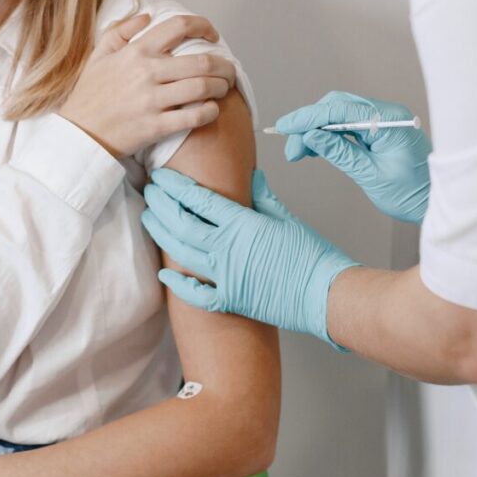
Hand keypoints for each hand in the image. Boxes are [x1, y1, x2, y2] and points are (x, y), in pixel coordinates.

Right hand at [59, 13, 236, 157]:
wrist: (78, 134)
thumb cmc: (89, 95)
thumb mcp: (98, 55)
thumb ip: (120, 31)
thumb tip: (146, 16)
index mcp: (136, 52)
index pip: (179, 27)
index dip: (204, 26)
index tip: (213, 35)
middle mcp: (147, 73)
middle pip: (201, 61)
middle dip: (223, 65)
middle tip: (228, 69)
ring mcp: (153, 101)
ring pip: (203, 88)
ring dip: (221, 87)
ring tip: (223, 88)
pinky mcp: (156, 126)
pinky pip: (194, 117)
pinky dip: (210, 112)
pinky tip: (211, 109)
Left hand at [142, 168, 358, 348]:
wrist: (326, 295)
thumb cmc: (312, 256)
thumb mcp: (287, 218)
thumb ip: (264, 197)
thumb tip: (252, 176)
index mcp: (242, 224)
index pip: (198, 199)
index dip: (175, 186)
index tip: (162, 176)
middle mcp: (227, 249)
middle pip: (181, 223)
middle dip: (160, 205)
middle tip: (149, 191)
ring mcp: (226, 277)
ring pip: (181, 253)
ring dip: (161, 234)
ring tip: (150, 219)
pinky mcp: (230, 301)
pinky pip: (196, 295)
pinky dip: (177, 285)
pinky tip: (165, 274)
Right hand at [276, 91, 430, 223]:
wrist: (439, 204)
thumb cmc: (413, 195)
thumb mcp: (371, 176)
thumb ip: (339, 153)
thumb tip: (311, 137)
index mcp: (388, 120)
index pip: (339, 110)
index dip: (308, 118)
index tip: (285, 127)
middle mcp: (386, 114)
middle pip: (337, 107)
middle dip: (309, 125)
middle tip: (292, 150)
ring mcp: (384, 121)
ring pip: (340, 115)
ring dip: (316, 131)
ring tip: (299, 152)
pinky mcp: (380, 131)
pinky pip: (349, 125)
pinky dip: (330, 135)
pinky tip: (316, 148)